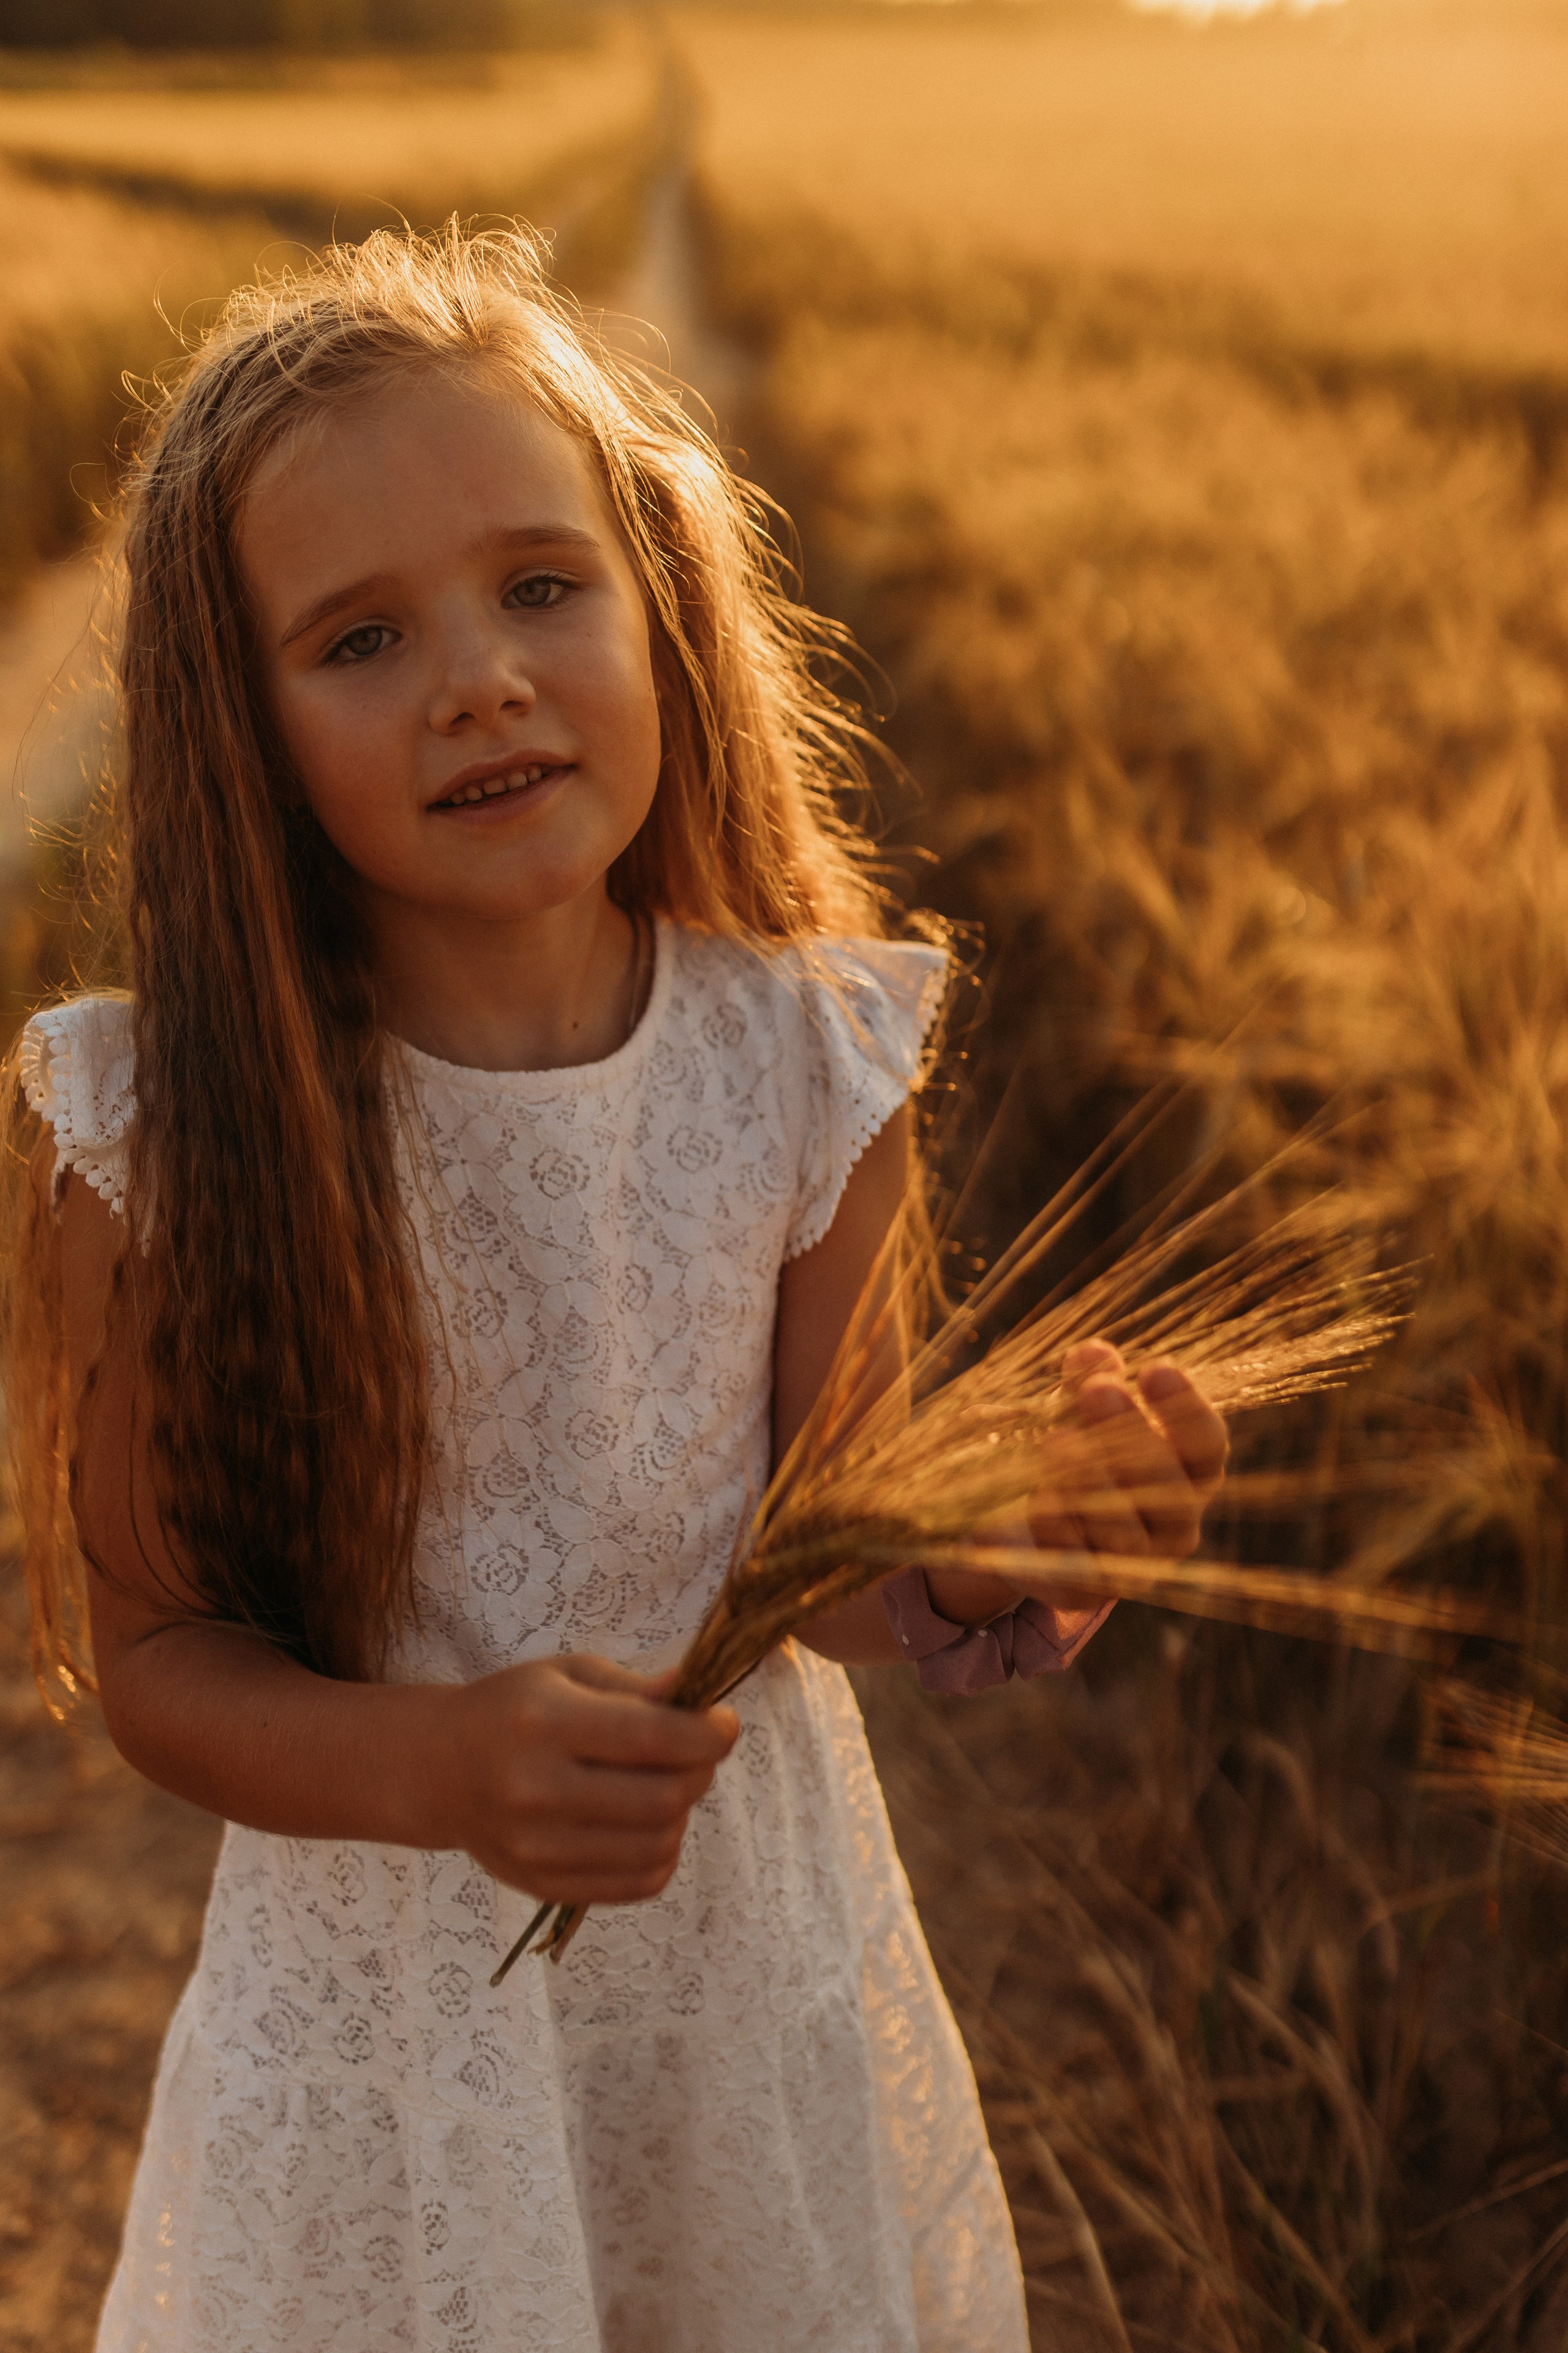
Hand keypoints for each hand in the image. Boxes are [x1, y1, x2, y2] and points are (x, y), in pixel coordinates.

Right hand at [430, 1655, 738, 1906]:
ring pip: (657, 1846)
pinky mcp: (544, 1884)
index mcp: (544, 1724)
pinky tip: (648, 1824)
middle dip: (700, 1771)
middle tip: (696, 1752)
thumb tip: (698, 1695)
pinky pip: (637, 1884)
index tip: (723, 1722)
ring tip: (667, 1785)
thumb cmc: (513, 1708)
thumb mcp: (568, 1674)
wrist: (440, 1770)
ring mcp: (539, 1847)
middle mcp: (538, 1790)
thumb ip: (635, 1689)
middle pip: (662, 1798)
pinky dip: (662, 1854)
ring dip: (681, 1814)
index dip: (707, 1733)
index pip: (652, 1738)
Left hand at [1023, 1338, 1228, 1583]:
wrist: (1019, 1526)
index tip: (1154, 1368)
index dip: (1187, 1409)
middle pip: (1171, 1486)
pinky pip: (1079, 1564)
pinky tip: (1040, 1497)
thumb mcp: (1075, 1412)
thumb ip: (1087, 1382)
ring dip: (1094, 1482)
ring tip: (1057, 1439)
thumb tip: (1093, 1352)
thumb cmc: (1070, 1454)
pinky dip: (1060, 1528)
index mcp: (1187, 1476)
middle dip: (1134, 1434)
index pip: (1207, 1446)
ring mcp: (1134, 1565)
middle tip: (1097, 1389)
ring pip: (1129, 1532)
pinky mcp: (1084, 1591)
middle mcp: (1174, 1526)